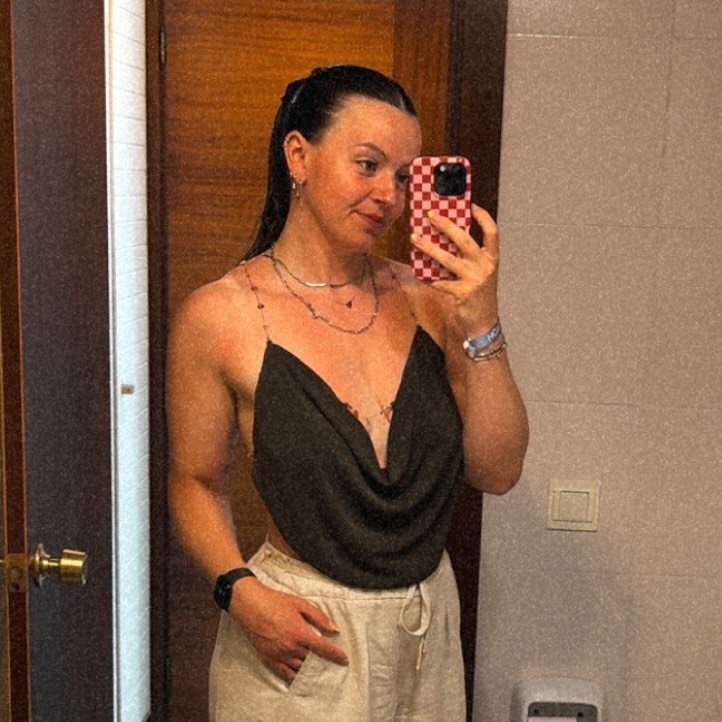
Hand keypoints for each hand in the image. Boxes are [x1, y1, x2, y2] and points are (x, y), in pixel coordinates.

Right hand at [230, 578, 348, 682]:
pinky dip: (294, 677)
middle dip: (323, 663)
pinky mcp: (268, 659)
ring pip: (300, 669)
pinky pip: (284, 673)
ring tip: (318, 672)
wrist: (250, 605)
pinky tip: (300, 676)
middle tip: (331, 664)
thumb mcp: (301, 604)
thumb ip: (319, 617)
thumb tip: (334, 629)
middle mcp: (291, 648)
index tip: (344, 660)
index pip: (323, 649)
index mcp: (301, 633)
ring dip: (310, 671)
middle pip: (312, 661)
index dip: (336, 655)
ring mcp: (279, 655)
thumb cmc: (276, 601)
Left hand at [412, 204, 499, 335]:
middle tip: (431, 215)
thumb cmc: (480, 294)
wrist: (484, 322)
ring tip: (415, 238)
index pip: (492, 232)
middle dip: (446, 225)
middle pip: (465, 240)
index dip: (483, 217)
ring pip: (448, 259)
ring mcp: (475, 280)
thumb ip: (469, 256)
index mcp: (492, 258)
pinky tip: (418, 272)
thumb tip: (446, 237)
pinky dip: (427, 277)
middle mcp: (485, 266)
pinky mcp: (462, 293)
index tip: (471, 205)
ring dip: (429, 247)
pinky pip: (440, 281)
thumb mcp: (480, 272)